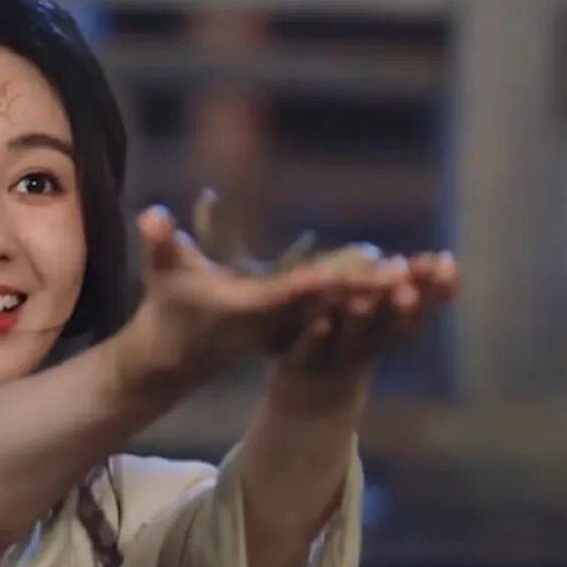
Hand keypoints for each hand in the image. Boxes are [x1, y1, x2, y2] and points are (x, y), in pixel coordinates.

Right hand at [123, 203, 460, 392]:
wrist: (173, 353)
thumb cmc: (167, 304)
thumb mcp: (161, 271)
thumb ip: (158, 241)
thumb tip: (150, 213)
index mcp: (249, 306)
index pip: (294, 290)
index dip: (328, 277)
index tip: (355, 266)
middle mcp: (277, 321)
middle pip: (329, 301)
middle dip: (367, 287)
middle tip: (409, 268)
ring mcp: (288, 327)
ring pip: (341, 309)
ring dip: (376, 295)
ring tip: (416, 273)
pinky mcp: (294, 327)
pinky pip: (339, 312)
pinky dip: (367, 300)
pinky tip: (399, 284)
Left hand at [270, 249, 460, 411]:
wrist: (311, 393)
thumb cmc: (352, 343)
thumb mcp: (382, 313)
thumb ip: (413, 290)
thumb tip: (447, 260)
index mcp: (388, 334)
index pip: (418, 312)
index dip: (433, 291)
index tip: (445, 263)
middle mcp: (365, 349)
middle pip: (388, 330)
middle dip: (399, 309)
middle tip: (408, 288)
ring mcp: (333, 360)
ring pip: (349, 342)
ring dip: (358, 323)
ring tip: (362, 301)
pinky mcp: (300, 366)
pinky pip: (308, 354)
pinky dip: (315, 339)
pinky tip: (321, 324)